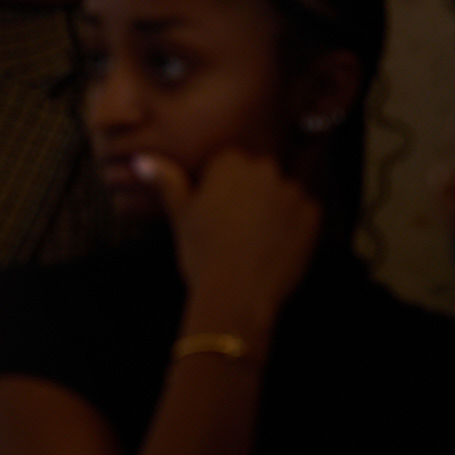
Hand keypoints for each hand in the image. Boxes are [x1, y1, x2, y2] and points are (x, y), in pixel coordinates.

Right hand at [136, 150, 318, 343]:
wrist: (236, 293)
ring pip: (284, 190)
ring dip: (274, 205)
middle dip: (252, 191)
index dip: (222, 185)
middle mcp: (265, 168)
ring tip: (256, 237)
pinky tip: (275, 244)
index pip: (229, 161)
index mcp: (229, 163)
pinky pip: (304, 210)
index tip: (217, 208)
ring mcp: (292, 189)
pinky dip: (293, 223)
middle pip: (260, 170)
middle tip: (236, 224)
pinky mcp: (314, 212)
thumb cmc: (202, 253)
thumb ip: (166, 181)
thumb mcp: (179, 215)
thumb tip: (141, 161)